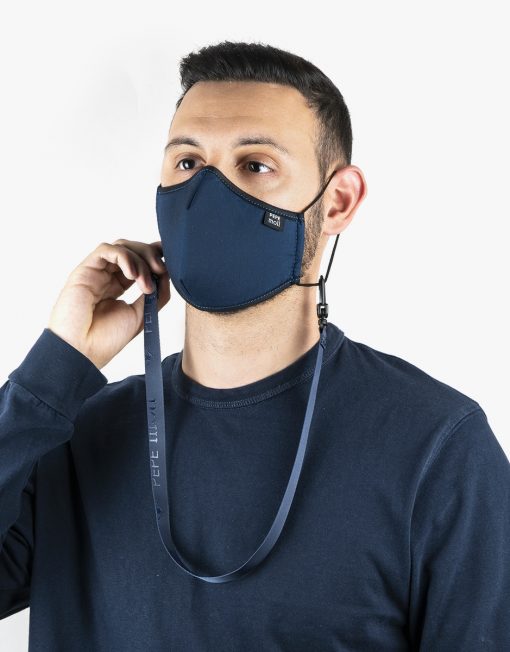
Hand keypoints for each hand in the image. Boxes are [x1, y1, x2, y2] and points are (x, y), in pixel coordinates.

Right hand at [47, 238, 169, 368]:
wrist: (82, 352)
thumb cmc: (106, 339)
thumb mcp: (142, 315)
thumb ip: (155, 295)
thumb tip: (166, 275)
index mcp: (118, 287)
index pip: (138, 262)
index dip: (154, 256)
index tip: (169, 259)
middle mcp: (106, 276)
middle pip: (132, 250)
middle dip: (150, 256)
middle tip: (161, 270)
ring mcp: (95, 272)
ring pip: (121, 247)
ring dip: (139, 258)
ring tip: (145, 281)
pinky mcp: (84, 270)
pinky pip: (105, 250)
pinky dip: (124, 257)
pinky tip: (132, 274)